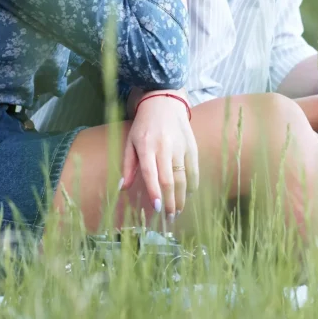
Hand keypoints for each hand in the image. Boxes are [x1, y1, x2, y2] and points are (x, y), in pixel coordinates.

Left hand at [120, 90, 198, 220]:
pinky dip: (193, 183)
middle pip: (169, 180)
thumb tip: (123, 188)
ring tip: (179, 210)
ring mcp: (180, 147)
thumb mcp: (130, 142)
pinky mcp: (191, 145)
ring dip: (182, 197)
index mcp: (146, 147)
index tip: (157, 209)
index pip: (151, 174)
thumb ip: (128, 165)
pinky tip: (190, 194)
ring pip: (183, 177)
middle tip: (170, 218)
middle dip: (170, 201)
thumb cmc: (144, 124)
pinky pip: (194, 168)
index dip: (154, 193)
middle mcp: (164, 148)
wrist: (164, 101)